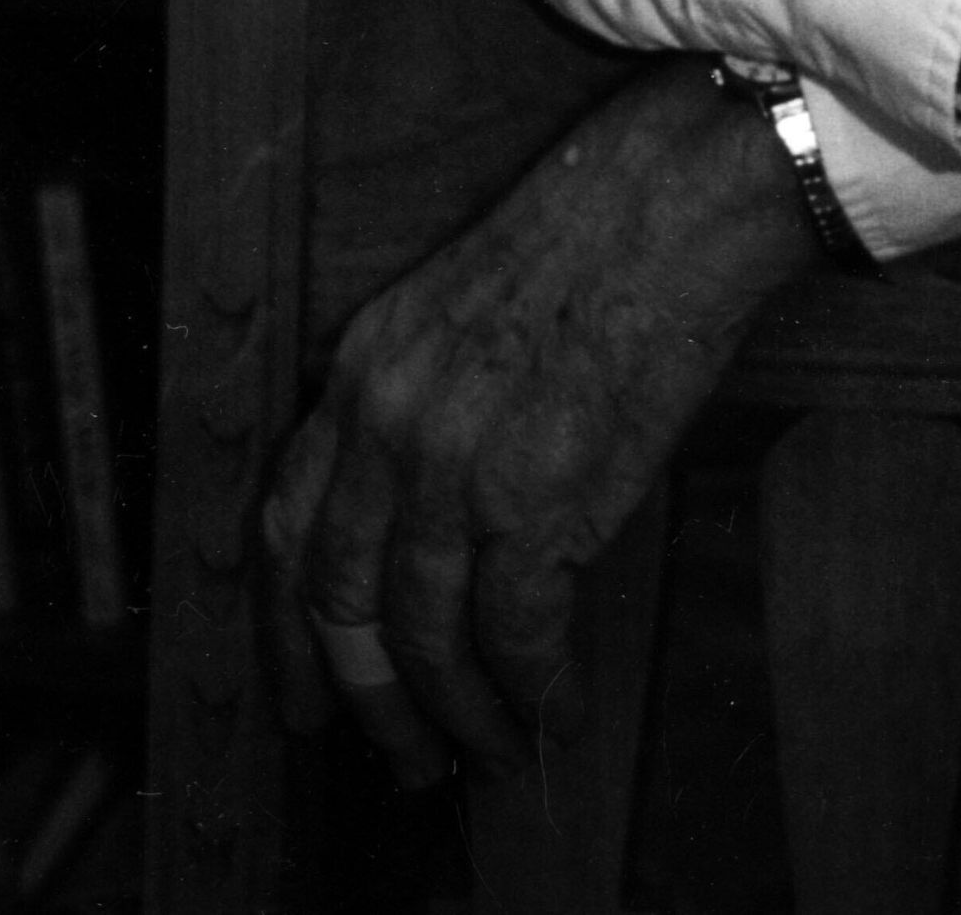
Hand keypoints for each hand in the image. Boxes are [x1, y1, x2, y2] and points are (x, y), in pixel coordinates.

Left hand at [262, 60, 819, 785]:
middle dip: (368, 701)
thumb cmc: (593, 236)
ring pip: (424, 636)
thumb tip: (423, 514)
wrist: (674, 199)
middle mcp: (388, 424)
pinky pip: (516, 633)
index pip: (286, 526)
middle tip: (403, 760)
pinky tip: (556, 712)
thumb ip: (419, 399)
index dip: (287, 628)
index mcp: (363, 370)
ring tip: (491, 750)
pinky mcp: (537, 497)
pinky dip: (534, 689)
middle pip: (341, 603)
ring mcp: (456, 465)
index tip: (301, 694)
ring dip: (458, 712)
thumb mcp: (457, 305)